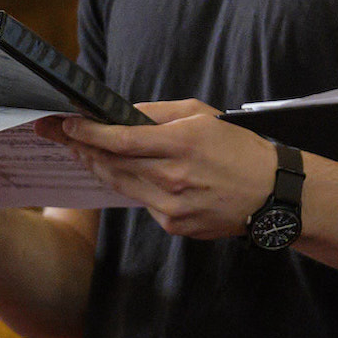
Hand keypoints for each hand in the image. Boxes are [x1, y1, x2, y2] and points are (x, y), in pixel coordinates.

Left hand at [48, 101, 276, 240]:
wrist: (272, 193)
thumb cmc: (240, 149)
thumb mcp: (205, 116)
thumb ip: (160, 112)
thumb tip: (123, 114)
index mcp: (181, 144)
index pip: (119, 139)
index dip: (87, 133)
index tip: (67, 125)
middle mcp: (172, 177)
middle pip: (111, 164)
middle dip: (84, 149)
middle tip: (65, 138)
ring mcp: (172, 206)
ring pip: (120, 185)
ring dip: (101, 168)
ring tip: (89, 154)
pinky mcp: (174, 225)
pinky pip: (143, 203)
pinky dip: (135, 187)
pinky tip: (138, 176)